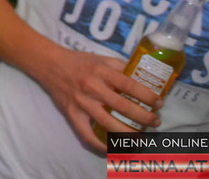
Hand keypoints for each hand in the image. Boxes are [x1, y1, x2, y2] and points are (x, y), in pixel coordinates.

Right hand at [36, 48, 161, 150]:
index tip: (159, 103)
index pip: (129, 85)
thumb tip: (143, 75)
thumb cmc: (78, 61)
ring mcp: (81, 103)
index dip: (147, 96)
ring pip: (108, 123)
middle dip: (144, 117)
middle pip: (122, 106)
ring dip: (128, 134)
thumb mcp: (100, 58)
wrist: (49, 64)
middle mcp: (92, 87)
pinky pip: (86, 134)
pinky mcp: (72, 114)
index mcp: (101, 72)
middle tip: (155, 122)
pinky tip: (112, 149)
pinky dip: (99, 145)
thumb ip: (120, 67)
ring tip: (141, 138)